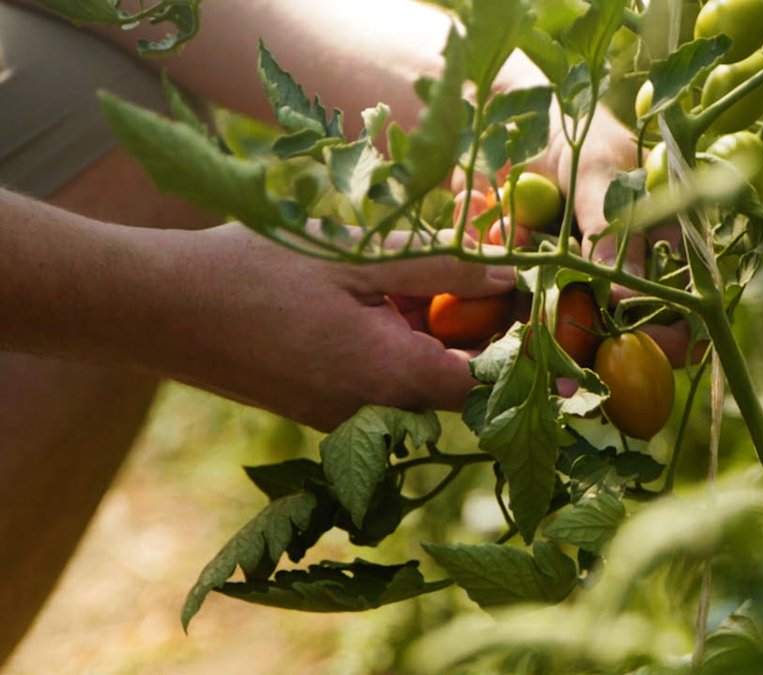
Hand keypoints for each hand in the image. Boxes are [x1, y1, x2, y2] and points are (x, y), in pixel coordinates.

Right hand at [152, 224, 513, 430]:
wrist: (153, 309)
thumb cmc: (252, 272)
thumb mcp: (355, 259)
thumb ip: (439, 270)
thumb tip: (510, 279)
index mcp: (387, 375)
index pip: (483, 386)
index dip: (528, 370)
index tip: (569, 372)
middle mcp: (370, 412)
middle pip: (451, 385)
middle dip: (477, 345)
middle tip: (492, 292)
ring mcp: (338, 419)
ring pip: (413, 385)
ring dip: (429, 343)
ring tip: (413, 286)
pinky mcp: (314, 411)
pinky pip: (376, 388)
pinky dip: (391, 352)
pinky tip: (368, 304)